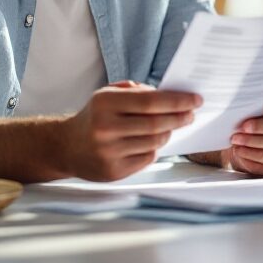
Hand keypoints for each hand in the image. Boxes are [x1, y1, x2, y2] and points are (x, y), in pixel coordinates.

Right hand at [61, 82, 201, 180]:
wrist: (66, 147)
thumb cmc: (94, 117)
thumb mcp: (107, 95)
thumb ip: (136, 91)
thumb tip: (169, 95)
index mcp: (104, 103)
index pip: (151, 102)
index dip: (177, 101)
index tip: (196, 100)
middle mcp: (105, 128)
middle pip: (156, 124)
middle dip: (179, 117)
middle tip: (191, 114)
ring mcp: (109, 152)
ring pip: (154, 142)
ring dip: (167, 133)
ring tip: (170, 126)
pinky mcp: (114, 171)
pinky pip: (147, 158)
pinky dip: (154, 148)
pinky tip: (150, 142)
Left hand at [224, 94, 262, 175]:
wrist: (239, 136)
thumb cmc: (248, 114)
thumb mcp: (250, 102)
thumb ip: (254, 98)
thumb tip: (245, 99)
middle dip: (262, 127)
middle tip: (245, 127)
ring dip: (254, 142)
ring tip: (237, 140)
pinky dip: (253, 156)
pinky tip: (240, 151)